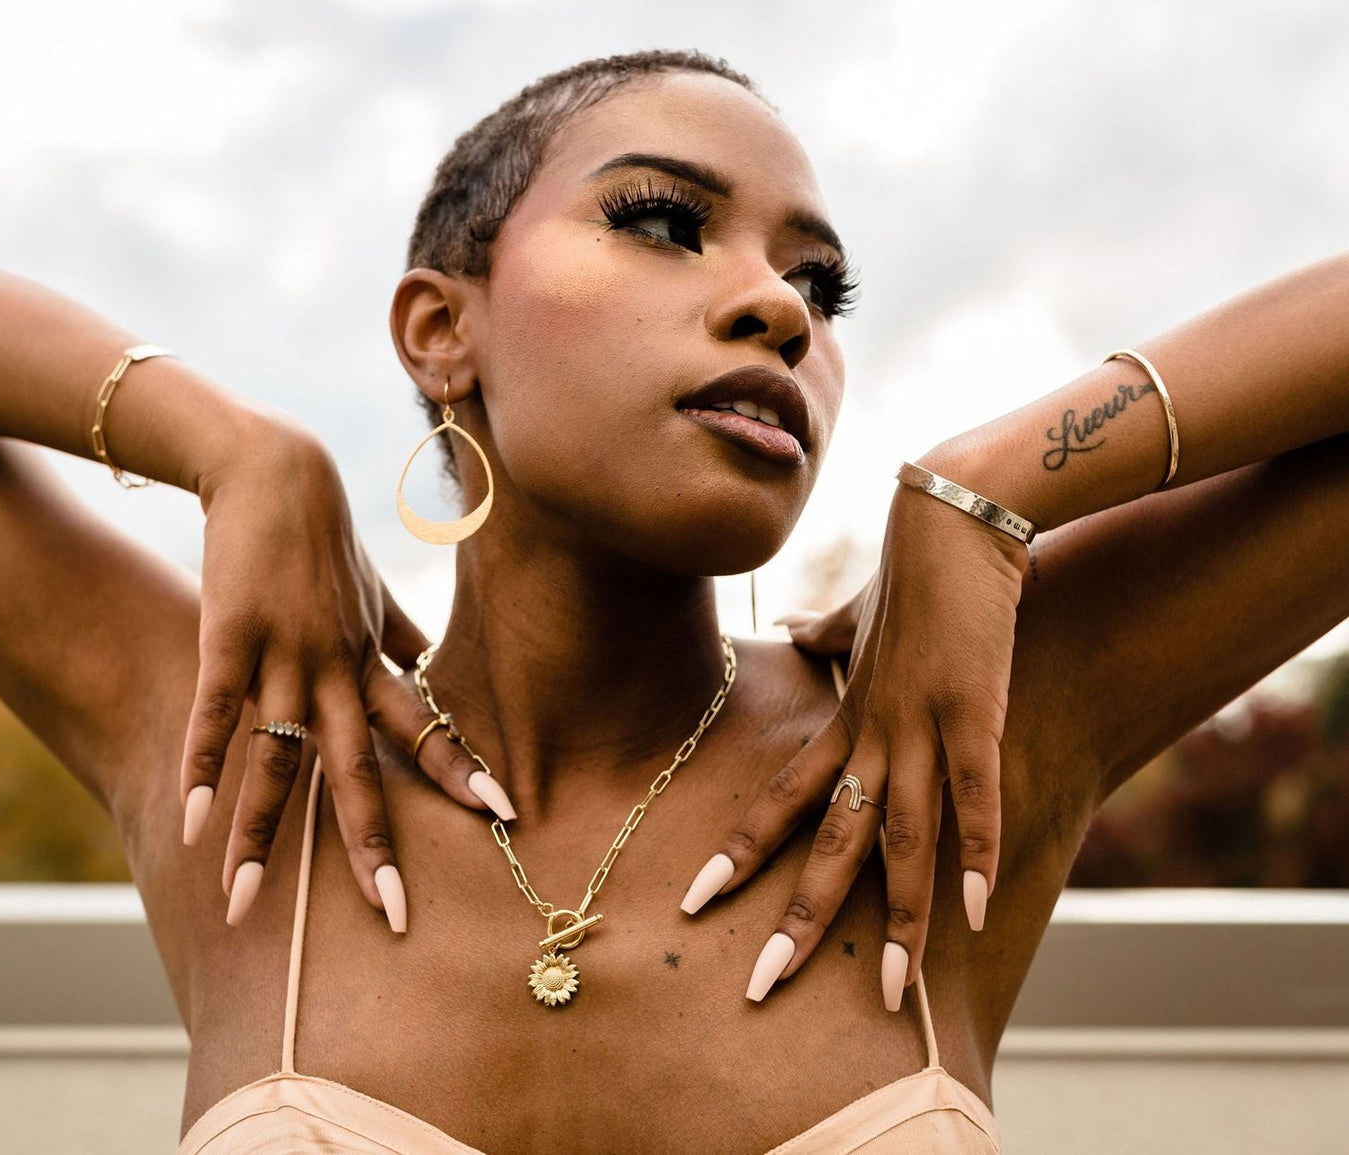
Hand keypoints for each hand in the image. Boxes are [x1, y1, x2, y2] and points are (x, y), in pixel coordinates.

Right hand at [177, 417, 517, 929]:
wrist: (274, 470)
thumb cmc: (324, 543)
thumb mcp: (375, 596)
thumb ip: (406, 642)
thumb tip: (437, 676)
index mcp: (373, 661)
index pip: (426, 728)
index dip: (462, 769)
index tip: (504, 815)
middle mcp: (338, 667)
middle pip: (359, 769)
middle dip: (374, 844)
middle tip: (393, 913)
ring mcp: (284, 653)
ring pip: (280, 758)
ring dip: (261, 834)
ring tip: (247, 903)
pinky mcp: (231, 635)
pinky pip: (218, 714)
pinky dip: (204, 767)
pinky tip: (190, 822)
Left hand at [681, 469, 1027, 1009]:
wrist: (951, 509)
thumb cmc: (913, 565)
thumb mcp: (864, 613)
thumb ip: (834, 636)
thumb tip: (806, 635)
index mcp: (847, 717)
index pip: (781, 799)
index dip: (741, 852)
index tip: (699, 900)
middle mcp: (873, 733)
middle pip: (827, 841)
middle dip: (799, 919)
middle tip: (762, 987)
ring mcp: (921, 724)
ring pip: (901, 838)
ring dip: (899, 917)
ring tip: (894, 991)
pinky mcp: (974, 709)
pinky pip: (974, 796)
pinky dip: (975, 854)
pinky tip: (972, 912)